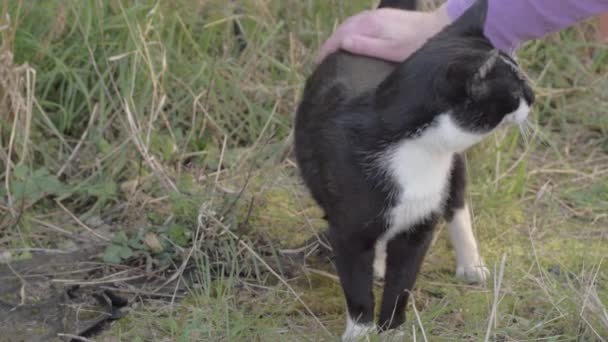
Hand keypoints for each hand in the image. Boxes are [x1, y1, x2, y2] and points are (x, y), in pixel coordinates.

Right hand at [316, 4, 451, 62]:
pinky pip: (361, 24)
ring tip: (333, 52)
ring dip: (339, 37)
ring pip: (351, 25)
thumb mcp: (390, 50)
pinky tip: (353, 41)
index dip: (327, 49)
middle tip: (322, 60)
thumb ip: (366, 45)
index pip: (340, 36)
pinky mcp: (386, 17)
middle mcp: (371, 17)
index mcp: (369, 25)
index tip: (317, 63)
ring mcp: (379, 16)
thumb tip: (343, 43)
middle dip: (330, 43)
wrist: (440, 29)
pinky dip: (351, 33)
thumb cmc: (416, 45)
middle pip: (343, 28)